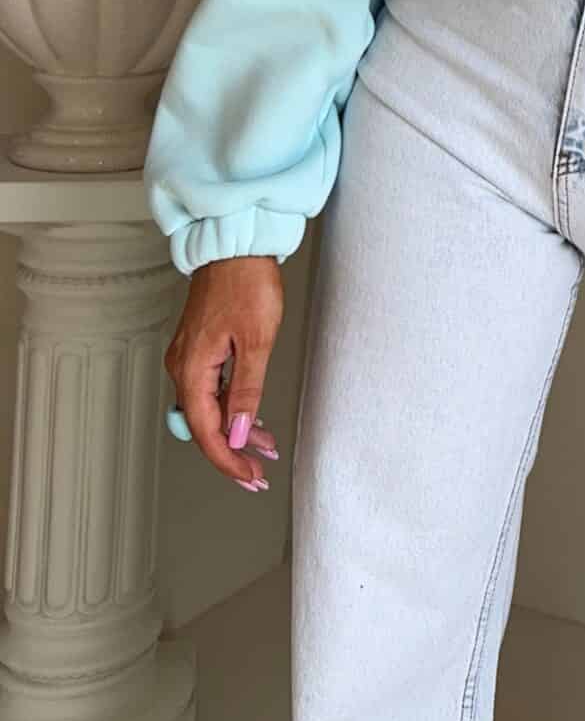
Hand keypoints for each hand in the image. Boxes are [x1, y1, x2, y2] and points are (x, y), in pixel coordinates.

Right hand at [164, 255, 284, 492]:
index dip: (227, 459)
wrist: (236, 244)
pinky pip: (211, 388)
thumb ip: (246, 390)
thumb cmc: (247, 283)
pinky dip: (231, 406)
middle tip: (258, 472)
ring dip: (235, 430)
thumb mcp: (256, 340)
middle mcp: (183, 366)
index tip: (249, 476)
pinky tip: (251, 416)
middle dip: (232, 451)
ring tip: (264, 447)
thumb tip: (238, 432)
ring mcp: (190, 356)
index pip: (206, 431)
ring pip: (209, 407)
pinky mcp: (200, 346)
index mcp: (192, 369)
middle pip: (204, 424)